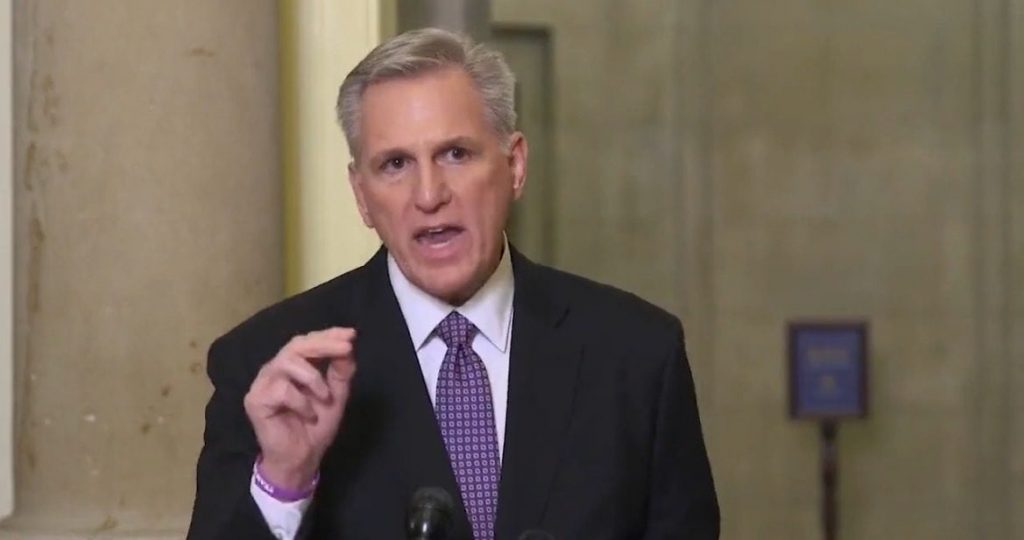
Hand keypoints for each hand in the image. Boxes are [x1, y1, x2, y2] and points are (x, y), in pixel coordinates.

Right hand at [243, 327, 356, 489]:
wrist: (301, 458)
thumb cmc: (316, 426)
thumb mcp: (336, 395)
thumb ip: (341, 372)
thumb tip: (348, 347)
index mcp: (293, 366)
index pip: (307, 342)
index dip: (328, 335)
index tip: (350, 334)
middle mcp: (275, 369)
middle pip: (296, 345)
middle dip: (324, 344)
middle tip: (346, 348)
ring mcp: (262, 383)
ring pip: (287, 361)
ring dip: (313, 378)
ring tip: (326, 397)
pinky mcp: (255, 400)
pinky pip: (281, 389)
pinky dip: (301, 401)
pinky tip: (308, 415)